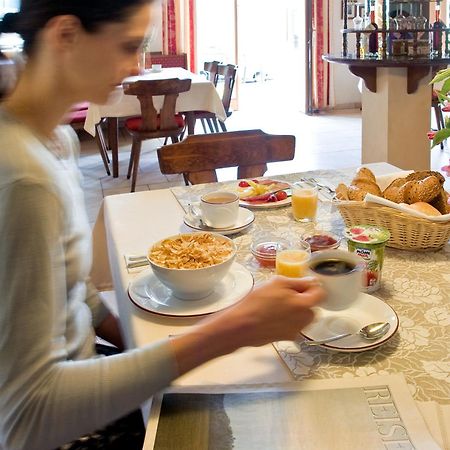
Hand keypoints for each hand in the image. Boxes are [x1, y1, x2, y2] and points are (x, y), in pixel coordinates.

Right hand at [170, 276, 324, 374]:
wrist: (241, 325)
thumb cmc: (257, 301)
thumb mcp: (277, 283)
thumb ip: (299, 282)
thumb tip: (313, 282)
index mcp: (304, 304)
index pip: (320, 293)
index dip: (312, 286)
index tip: (301, 282)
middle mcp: (305, 320)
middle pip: (312, 306)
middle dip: (303, 299)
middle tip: (285, 293)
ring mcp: (296, 331)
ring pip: (302, 316)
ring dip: (295, 310)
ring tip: (277, 305)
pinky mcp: (287, 338)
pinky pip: (293, 325)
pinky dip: (287, 320)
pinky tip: (272, 316)